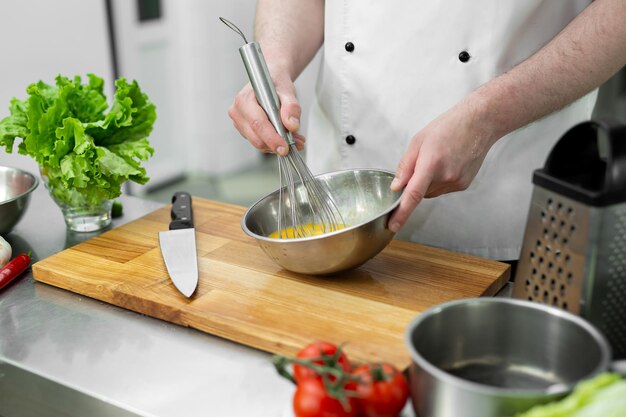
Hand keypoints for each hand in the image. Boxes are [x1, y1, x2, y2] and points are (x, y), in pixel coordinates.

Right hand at [228, 69, 304, 156]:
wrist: (271, 80)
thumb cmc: (276, 83)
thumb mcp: (287, 91)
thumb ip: (291, 107)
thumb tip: (292, 125)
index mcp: (244, 100)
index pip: (257, 124)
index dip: (271, 138)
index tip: (285, 147)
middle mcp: (238, 112)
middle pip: (256, 138)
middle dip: (276, 144)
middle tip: (297, 143)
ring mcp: (240, 123)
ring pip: (259, 143)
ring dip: (277, 144)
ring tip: (295, 138)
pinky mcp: (245, 131)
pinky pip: (260, 142)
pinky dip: (274, 143)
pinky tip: (285, 136)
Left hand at [388, 99, 496, 231]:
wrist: (479, 123)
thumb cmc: (448, 127)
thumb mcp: (418, 141)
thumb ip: (405, 166)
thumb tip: (396, 187)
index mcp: (431, 164)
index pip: (413, 195)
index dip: (402, 213)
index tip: (392, 226)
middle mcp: (445, 177)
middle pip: (421, 192)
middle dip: (417, 182)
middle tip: (424, 161)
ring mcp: (456, 183)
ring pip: (432, 192)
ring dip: (429, 182)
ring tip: (439, 159)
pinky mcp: (464, 185)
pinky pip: (443, 189)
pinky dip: (440, 181)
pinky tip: (448, 164)